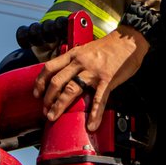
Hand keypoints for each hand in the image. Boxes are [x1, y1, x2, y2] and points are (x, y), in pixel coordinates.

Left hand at [32, 26, 148, 131]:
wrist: (129, 40)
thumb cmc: (109, 46)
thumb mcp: (86, 49)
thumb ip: (76, 61)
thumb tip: (66, 75)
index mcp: (74, 54)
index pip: (50, 67)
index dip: (40, 82)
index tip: (36, 94)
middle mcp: (80, 62)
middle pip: (57, 81)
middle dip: (48, 98)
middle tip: (45, 111)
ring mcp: (93, 71)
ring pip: (71, 90)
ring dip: (60, 105)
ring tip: (54, 116)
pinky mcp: (107, 79)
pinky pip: (99, 99)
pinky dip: (94, 113)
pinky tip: (92, 124)